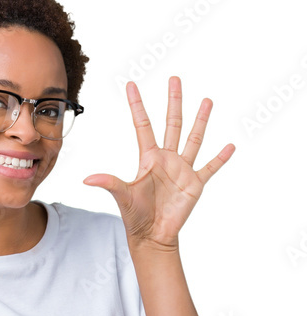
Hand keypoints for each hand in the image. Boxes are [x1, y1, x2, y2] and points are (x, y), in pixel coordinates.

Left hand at [82, 76, 234, 250]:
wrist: (153, 236)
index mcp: (149, 158)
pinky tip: (229, 146)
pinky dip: (220, 158)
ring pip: (194, 139)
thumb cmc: (136, 216)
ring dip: (201, 120)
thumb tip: (86, 179)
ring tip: (207, 100)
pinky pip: (210, 167)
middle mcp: (166, 159)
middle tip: (174, 79)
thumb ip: (109, 183)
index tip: (131, 84)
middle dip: (173, 101)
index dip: (137, 105)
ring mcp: (182, 170)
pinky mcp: (195, 184)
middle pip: (172, 124)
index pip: (143, 125)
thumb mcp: (123, 196)